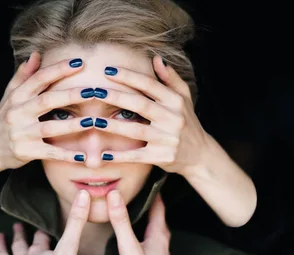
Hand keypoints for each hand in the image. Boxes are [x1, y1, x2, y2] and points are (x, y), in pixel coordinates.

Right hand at [0, 51, 96, 172]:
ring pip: (50, 127)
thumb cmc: (3, 119)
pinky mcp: (26, 152)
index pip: (39, 78)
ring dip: (72, 125)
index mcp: (17, 96)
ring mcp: (21, 133)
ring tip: (92, 121)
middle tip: (93, 91)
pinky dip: (65, 154)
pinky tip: (81, 156)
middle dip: (70, 95)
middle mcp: (18, 113)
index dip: (59, 69)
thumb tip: (36, 54)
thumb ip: (23, 76)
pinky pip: (49, 152)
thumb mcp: (10, 96)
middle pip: (47, 100)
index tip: (79, 62)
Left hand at [0, 190, 90, 254]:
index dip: (41, 232)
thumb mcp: (70, 249)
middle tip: (16, 225)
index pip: (40, 239)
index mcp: (39, 253)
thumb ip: (76, 222)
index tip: (40, 226)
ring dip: (0, 246)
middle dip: (19, 236)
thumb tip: (83, 192)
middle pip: (20, 246)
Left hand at [91, 55, 209, 175]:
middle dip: (116, 97)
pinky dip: (120, 156)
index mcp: (176, 101)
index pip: (150, 85)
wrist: (200, 155)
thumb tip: (157, 58)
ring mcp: (168, 139)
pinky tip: (103, 153)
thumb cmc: (187, 122)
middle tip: (94, 91)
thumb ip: (171, 78)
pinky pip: (137, 156)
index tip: (108, 70)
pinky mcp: (162, 157)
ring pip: (136, 130)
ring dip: (113, 125)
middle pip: (140, 105)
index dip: (128, 76)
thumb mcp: (184, 99)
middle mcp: (173, 119)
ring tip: (93, 121)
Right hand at [107, 190, 170, 254]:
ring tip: (134, 207)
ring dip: (145, 219)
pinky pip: (147, 243)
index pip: (159, 207)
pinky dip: (141, 233)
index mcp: (160, 237)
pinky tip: (133, 237)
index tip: (150, 174)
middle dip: (149, 203)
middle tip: (139, 187)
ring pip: (153, 231)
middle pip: (157, 218)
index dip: (155, 191)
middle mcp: (162, 246)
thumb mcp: (129, 249)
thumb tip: (114, 194)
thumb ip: (121, 222)